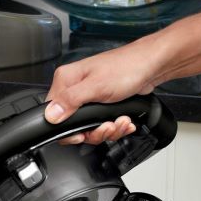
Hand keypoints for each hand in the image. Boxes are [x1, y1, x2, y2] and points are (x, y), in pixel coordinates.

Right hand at [45, 38, 162, 144]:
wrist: (149, 66)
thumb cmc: (126, 68)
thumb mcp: (96, 86)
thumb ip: (71, 101)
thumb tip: (50, 114)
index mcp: (66, 80)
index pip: (53, 113)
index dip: (68, 130)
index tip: (82, 135)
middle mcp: (75, 88)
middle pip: (74, 125)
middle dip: (95, 132)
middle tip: (107, 126)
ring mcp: (89, 97)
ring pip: (90, 128)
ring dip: (108, 130)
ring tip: (120, 121)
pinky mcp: (102, 103)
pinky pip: (102, 124)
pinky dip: (115, 127)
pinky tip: (123, 121)